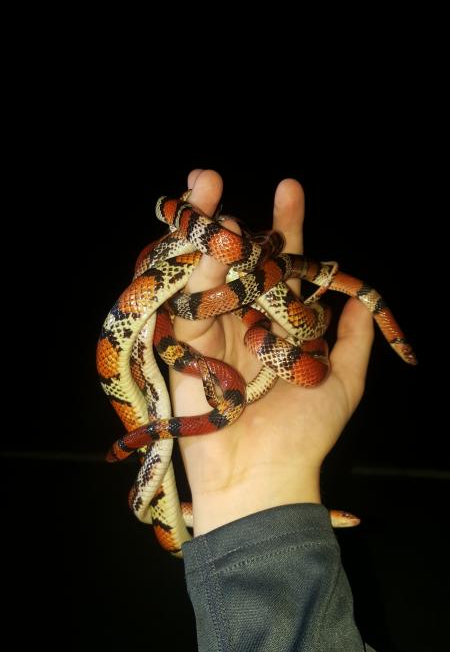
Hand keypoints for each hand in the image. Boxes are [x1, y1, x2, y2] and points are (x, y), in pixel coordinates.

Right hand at [169, 169, 373, 534]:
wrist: (263, 476)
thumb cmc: (304, 435)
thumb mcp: (342, 383)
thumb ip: (350, 340)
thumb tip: (358, 301)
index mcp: (281, 325)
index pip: (282, 266)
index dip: (286, 226)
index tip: (289, 187)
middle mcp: (245, 322)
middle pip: (235, 260)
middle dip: (226, 217)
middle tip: (211, 174)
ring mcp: (213, 333)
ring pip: (206, 273)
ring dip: (203, 231)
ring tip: (202, 186)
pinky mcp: (185, 349)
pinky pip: (186, 304)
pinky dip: (191, 272)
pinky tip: (197, 241)